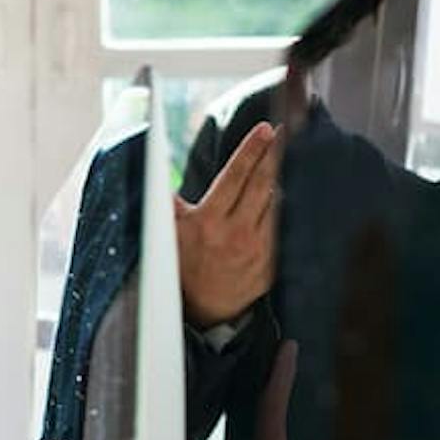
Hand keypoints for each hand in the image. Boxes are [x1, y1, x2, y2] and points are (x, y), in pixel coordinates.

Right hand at [176, 122, 279, 328]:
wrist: (204, 310)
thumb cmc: (183, 265)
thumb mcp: (169, 232)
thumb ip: (167, 202)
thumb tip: (151, 171)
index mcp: (209, 222)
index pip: (235, 177)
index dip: (251, 150)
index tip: (266, 129)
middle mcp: (236, 233)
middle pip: (261, 184)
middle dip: (274, 154)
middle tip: (286, 131)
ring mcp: (258, 249)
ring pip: (276, 203)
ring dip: (281, 179)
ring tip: (286, 157)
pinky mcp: (273, 263)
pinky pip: (284, 227)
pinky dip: (285, 208)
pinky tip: (288, 193)